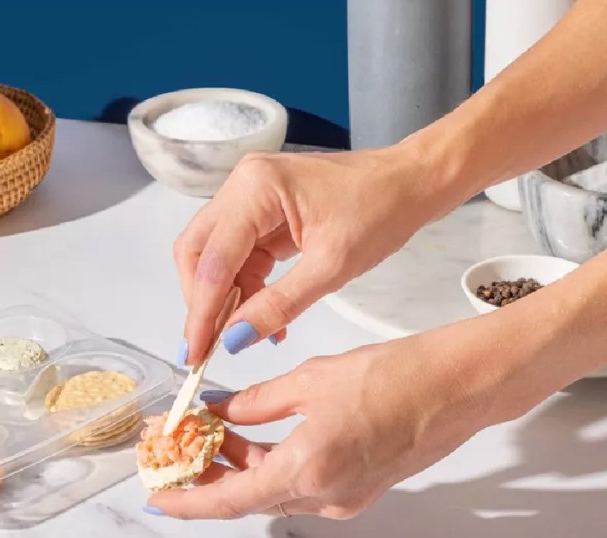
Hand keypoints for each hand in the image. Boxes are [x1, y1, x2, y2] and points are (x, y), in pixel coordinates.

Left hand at [147, 321, 512, 519]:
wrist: (458, 387)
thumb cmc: (398, 377)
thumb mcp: (313, 379)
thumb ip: (258, 403)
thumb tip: (224, 410)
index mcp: (308, 469)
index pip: (229, 501)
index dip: (186, 501)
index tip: (157, 492)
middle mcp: (325, 496)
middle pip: (248, 498)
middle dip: (209, 477)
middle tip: (179, 450)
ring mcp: (344, 498)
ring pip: (273, 491)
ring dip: (239, 469)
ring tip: (211, 436)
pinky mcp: (358, 488)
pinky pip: (300, 484)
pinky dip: (271, 465)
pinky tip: (254, 438)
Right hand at [175, 143, 456, 365]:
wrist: (411, 183)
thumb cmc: (382, 211)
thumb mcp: (331, 267)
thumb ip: (278, 305)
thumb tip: (234, 339)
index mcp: (256, 188)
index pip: (212, 259)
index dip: (200, 311)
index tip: (195, 353)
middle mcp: (243, 184)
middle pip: (197, 251)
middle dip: (201, 301)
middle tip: (208, 346)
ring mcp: (250, 195)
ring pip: (214, 254)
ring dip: (224, 297)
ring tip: (245, 336)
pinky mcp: (262, 210)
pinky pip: (239, 253)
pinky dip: (246, 286)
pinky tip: (264, 316)